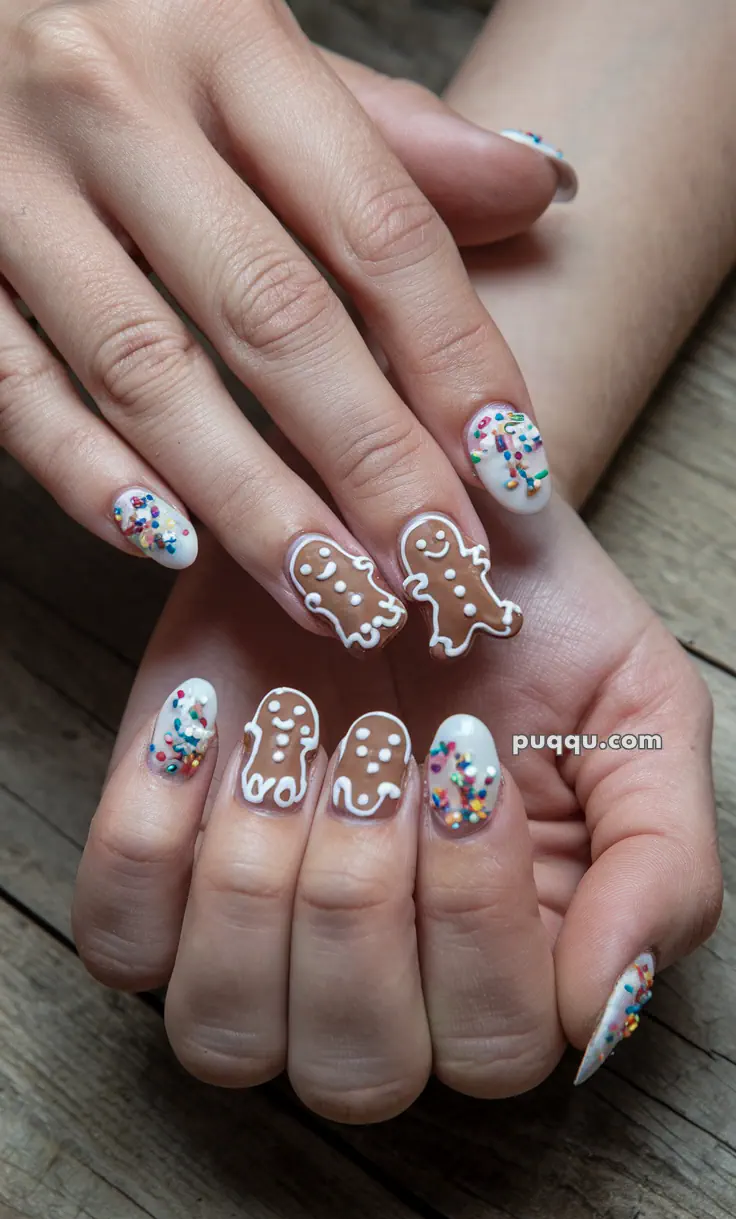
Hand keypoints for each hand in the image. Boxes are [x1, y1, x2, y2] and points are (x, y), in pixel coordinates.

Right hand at [0, 0, 568, 646]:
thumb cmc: (120, 22)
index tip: (509, 473)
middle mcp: (112, 103)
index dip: (455, 360)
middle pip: (272, 314)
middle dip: (370, 461)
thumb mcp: (252, 34)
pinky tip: (171, 547)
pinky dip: (92, 479)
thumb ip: (383, 128)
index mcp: (223, 34)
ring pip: (146, 374)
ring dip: (251, 505)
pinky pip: (16, 391)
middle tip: (436, 567)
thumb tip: (533, 187)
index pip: (376, 225)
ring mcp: (8, 184)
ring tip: (335, 596)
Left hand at [73, 492, 718, 1122]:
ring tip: (297, 736)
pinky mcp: (160, 878)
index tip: (466, 755)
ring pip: (225, 1034)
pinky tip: (205, 728)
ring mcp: (257, 944)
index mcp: (516, 964)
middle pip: (356, 1069)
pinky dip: (150, 839)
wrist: (402, 513)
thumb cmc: (530, 618)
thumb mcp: (640, 713)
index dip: (475, 914)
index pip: (496, 1047)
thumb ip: (660, 865)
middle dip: (361, 902)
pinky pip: (120, 942)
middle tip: (378, 751)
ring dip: (259, 878)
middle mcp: (382, 983)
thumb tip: (605, 1012)